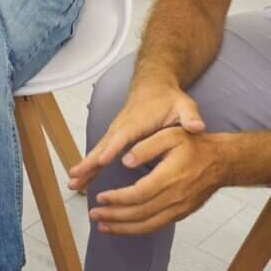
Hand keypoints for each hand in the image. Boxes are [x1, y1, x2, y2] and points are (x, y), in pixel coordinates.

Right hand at [68, 73, 204, 191]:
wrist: (153, 86)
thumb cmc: (168, 98)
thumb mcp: (184, 105)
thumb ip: (190, 116)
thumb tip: (197, 127)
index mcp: (137, 121)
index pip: (122, 136)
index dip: (112, 148)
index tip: (101, 160)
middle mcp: (121, 128)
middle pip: (102, 146)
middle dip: (89, 162)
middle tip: (76, 177)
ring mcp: (115, 133)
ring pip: (97, 152)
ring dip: (84, 167)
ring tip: (72, 184)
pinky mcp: (114, 139)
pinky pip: (99, 154)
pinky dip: (89, 167)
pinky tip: (80, 181)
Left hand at [87, 124, 229, 234]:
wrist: (222, 162)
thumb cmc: (195, 146)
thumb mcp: (171, 135)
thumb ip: (147, 146)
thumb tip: (125, 160)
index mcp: (169, 177)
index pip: (138, 194)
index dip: (117, 199)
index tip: (100, 197)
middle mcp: (174, 197)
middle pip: (139, 213)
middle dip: (114, 216)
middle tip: (94, 214)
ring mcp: (179, 208)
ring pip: (147, 225)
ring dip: (123, 228)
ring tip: (103, 226)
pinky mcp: (181, 213)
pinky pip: (156, 226)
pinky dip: (138, 230)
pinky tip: (124, 228)